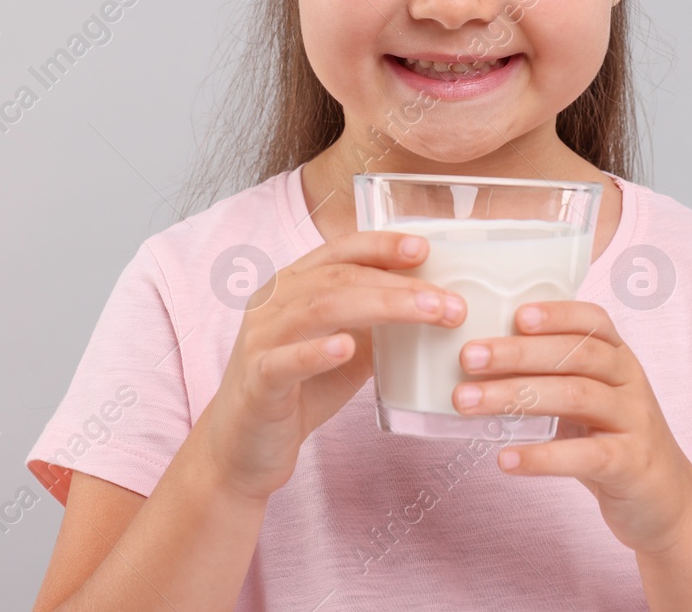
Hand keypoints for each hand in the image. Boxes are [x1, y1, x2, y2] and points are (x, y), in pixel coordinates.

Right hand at [196, 231, 466, 502]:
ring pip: (319, 309)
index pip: (339, 250)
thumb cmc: (300, 390)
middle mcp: (272, 302)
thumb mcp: (346, 348)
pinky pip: (284, 360)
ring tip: (423, 315)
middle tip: (447, 301)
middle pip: (339, 278)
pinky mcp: (256, 381)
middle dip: (398, 285)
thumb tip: (434, 305)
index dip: (381, 245)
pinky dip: (317, 351)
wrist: (245, 447)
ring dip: (379, 307)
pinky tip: (347, 347)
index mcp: (292, 285)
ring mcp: (260, 339)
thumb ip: (377, 324)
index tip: (424, 248)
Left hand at [449, 301, 691, 555]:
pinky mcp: (631, 464)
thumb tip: (477, 360)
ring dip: (517, 396)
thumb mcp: (589, 399)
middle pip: (576, 355)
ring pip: (576, 396)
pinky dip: (542, 457)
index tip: (516, 314)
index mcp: (618, 358)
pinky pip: (586, 455)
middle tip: (468, 357)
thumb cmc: (611, 440)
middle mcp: (630, 382)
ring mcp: (634, 422)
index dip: (558, 314)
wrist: (665, 501)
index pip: (593, 321)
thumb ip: (551, 376)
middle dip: (518, 352)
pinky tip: (506, 460)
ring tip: (467, 401)